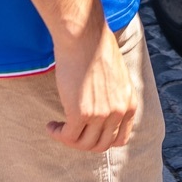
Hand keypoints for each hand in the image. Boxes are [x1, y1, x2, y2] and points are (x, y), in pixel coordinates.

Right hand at [46, 3, 138, 152]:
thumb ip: (113, 96)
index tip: (88, 133)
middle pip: (101, 145)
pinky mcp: (81, 113)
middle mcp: (118, 112)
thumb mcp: (116, 76)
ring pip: (83, 144)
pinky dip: (57, 134)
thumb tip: (99, 110)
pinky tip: (50, 126)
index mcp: (130, 103)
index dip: (102, 140)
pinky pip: (68, 136)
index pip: (120, 139)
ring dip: (68, 140)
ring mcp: (101, 114)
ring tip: (58, 129)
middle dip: (84, 143)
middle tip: (70, 132)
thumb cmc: (96, 49)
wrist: (84, 36)